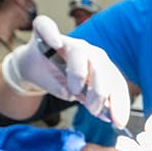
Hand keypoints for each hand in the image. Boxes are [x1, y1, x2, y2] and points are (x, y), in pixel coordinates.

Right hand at [2, 15, 130, 127]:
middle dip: (100, 91)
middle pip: (101, 66)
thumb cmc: (58, 79)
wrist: (32, 67)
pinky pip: (47, 28)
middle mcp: (88, 52)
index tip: (119, 122)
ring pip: (79, 51)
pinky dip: (52, 35)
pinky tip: (56, 43)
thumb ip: (90, 102)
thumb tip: (108, 118)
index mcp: (101, 66)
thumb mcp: (76, 95)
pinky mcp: (44, 32)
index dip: (119, 102)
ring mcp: (68, 42)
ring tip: (75, 89)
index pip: (115, 81)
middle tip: (93, 110)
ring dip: (79, 72)